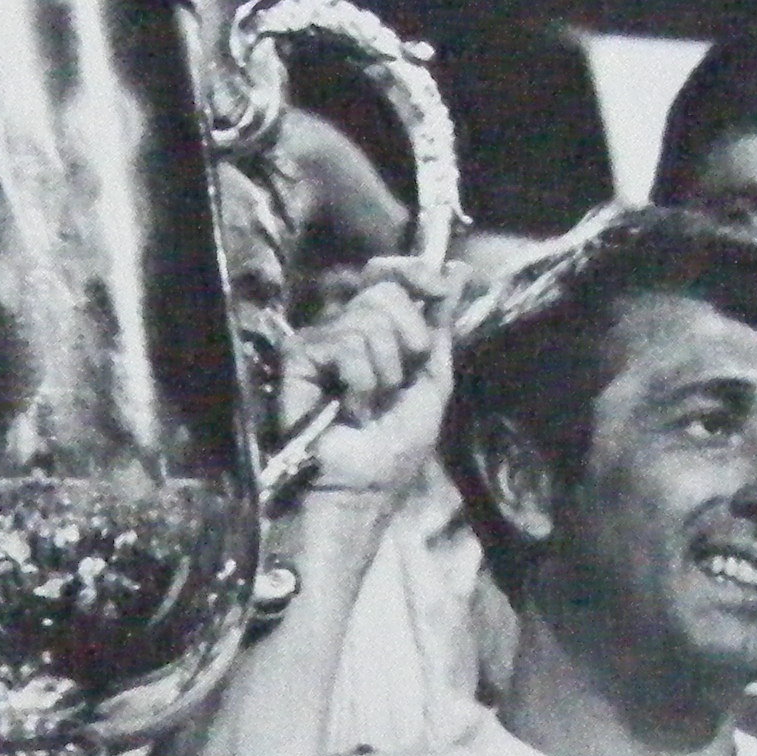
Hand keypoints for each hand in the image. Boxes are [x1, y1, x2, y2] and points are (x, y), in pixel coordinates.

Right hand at [274, 261, 459, 503]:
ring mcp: (320, 341)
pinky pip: (345, 341)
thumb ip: (442, 325)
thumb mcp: (433, 380)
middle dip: (408, 339)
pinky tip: (349, 408)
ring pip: (369, 317)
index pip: (389, 274)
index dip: (412, 270)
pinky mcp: (299, 356)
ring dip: (385, 371)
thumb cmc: (393, 448)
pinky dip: (360, 380)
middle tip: (396, 385)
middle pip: (385, 290)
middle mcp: (347, 329)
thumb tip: (458, 269)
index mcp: (380, 331)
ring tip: (369, 404)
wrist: (363, 486)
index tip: (437, 284)